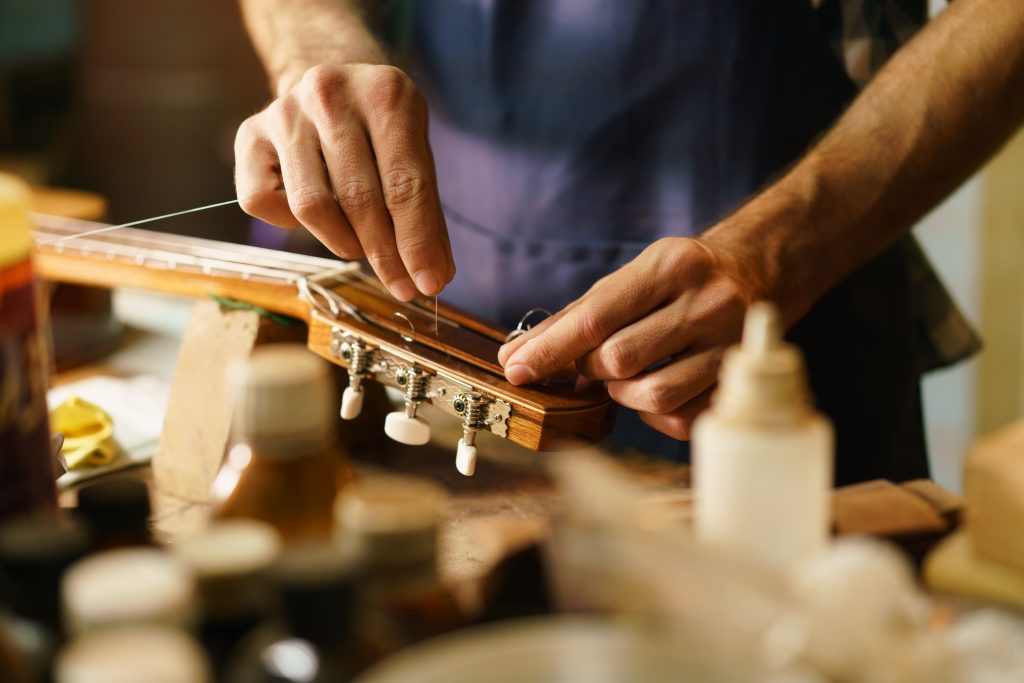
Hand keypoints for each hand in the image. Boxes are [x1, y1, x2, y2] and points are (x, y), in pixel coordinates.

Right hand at [234, 63, 453, 300]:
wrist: (333, 83)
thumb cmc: (381, 131)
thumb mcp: (415, 153)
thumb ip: (426, 211)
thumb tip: (435, 274)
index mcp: (385, 94)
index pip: (405, 184)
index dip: (417, 242)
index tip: (428, 284)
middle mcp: (329, 94)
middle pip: (359, 198)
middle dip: (384, 254)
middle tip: (402, 286)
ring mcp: (284, 112)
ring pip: (312, 206)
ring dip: (344, 242)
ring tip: (362, 246)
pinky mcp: (249, 134)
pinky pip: (265, 202)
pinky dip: (291, 224)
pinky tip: (317, 213)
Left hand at [497, 237, 761, 439]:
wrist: (759, 271)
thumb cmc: (678, 279)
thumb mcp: (631, 278)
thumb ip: (573, 317)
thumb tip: (514, 357)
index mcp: (671, 265)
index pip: (596, 318)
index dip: (549, 349)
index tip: (516, 370)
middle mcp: (707, 301)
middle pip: (619, 360)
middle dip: (592, 368)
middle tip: (593, 362)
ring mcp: (730, 342)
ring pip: (652, 395)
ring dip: (623, 393)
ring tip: (626, 375)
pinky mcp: (739, 379)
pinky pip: (681, 418)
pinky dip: (654, 413)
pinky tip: (656, 386)